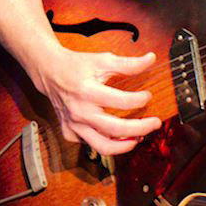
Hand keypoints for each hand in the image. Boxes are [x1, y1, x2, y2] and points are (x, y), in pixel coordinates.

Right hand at [33, 45, 162, 157]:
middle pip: (116, 129)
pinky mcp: (70, 132)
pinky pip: (92, 145)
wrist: (50, 72)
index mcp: (87, 91)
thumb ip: (128, 63)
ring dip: (125, 145)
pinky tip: (117, 137)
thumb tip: (151, 59)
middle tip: (155, 123)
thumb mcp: (102, 60)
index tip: (148, 95)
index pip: (122, 101)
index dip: (141, 99)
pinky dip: (107, 144)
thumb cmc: (76, 66)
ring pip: (103, 146)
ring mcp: (74, 125)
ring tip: (139, 138)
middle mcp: (80, 111)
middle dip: (141, 128)